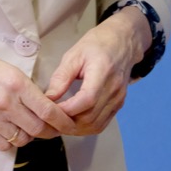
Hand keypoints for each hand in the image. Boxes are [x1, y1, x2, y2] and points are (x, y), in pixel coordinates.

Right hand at [0, 45, 77, 152]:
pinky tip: (10, 131)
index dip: (62, 121)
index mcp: (16, 83)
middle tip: (52, 129)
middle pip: (38, 129)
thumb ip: (26, 87)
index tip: (68, 124)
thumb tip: (44, 104)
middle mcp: (5, 102)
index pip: (47, 110)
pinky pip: (4, 144)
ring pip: (22, 139)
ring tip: (27, 126)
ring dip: (29, 136)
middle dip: (49, 131)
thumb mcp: (7, 68)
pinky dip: (11, 141)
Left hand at [44, 7, 148, 135]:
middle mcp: (114, 90)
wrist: (123, 42)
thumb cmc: (97, 44)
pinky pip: (102, 124)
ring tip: (58, 123)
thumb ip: (61, 77)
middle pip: (90, 117)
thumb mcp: (74, 54)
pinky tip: (72, 122)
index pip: (87, 100)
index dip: (67, 110)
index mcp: (103, 72)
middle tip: (49, 120)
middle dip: (67, 123)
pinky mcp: (119, 105)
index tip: (49, 110)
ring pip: (96, 125)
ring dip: (75, 128)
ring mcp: (118, 99)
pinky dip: (85, 127)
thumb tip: (48, 98)